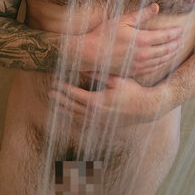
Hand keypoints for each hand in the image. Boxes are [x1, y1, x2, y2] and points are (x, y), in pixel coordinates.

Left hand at [48, 74, 166, 126]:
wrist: (145, 109)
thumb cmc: (132, 92)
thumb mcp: (116, 79)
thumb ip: (98, 74)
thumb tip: (83, 68)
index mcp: (96, 101)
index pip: (74, 94)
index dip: (63, 88)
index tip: (55, 82)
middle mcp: (95, 114)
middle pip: (71, 106)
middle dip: (59, 99)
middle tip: (49, 93)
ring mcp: (98, 122)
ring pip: (76, 116)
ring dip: (64, 110)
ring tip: (54, 105)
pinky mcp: (103, 126)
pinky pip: (84, 123)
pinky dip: (74, 119)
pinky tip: (69, 115)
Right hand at [79, 3, 182, 76]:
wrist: (90, 54)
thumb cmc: (104, 34)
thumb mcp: (122, 20)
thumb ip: (142, 15)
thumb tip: (156, 7)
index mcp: (142, 39)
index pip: (166, 36)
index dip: (175, 33)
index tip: (181, 30)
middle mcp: (144, 54)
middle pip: (167, 49)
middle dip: (177, 44)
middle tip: (183, 39)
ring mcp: (139, 64)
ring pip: (161, 60)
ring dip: (171, 55)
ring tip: (177, 50)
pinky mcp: (134, 71)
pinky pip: (152, 69)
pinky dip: (161, 64)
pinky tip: (163, 61)